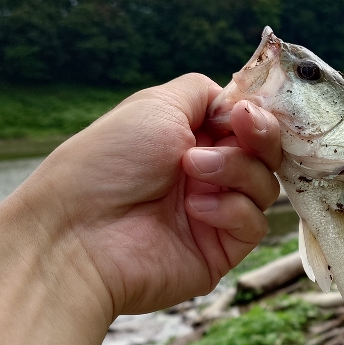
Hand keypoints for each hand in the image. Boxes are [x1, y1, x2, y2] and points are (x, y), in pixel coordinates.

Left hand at [9, 73, 281, 316]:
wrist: (78, 234)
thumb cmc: (107, 163)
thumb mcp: (155, 105)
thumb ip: (203, 93)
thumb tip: (237, 100)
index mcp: (189, 139)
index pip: (246, 124)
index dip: (256, 115)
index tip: (247, 110)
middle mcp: (204, 174)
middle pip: (265, 153)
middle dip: (260, 136)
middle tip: (243, 127)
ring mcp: (214, 213)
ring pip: (265, 185)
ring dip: (235, 169)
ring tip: (192, 169)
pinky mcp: (220, 251)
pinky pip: (254, 223)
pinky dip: (230, 209)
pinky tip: (195, 208)